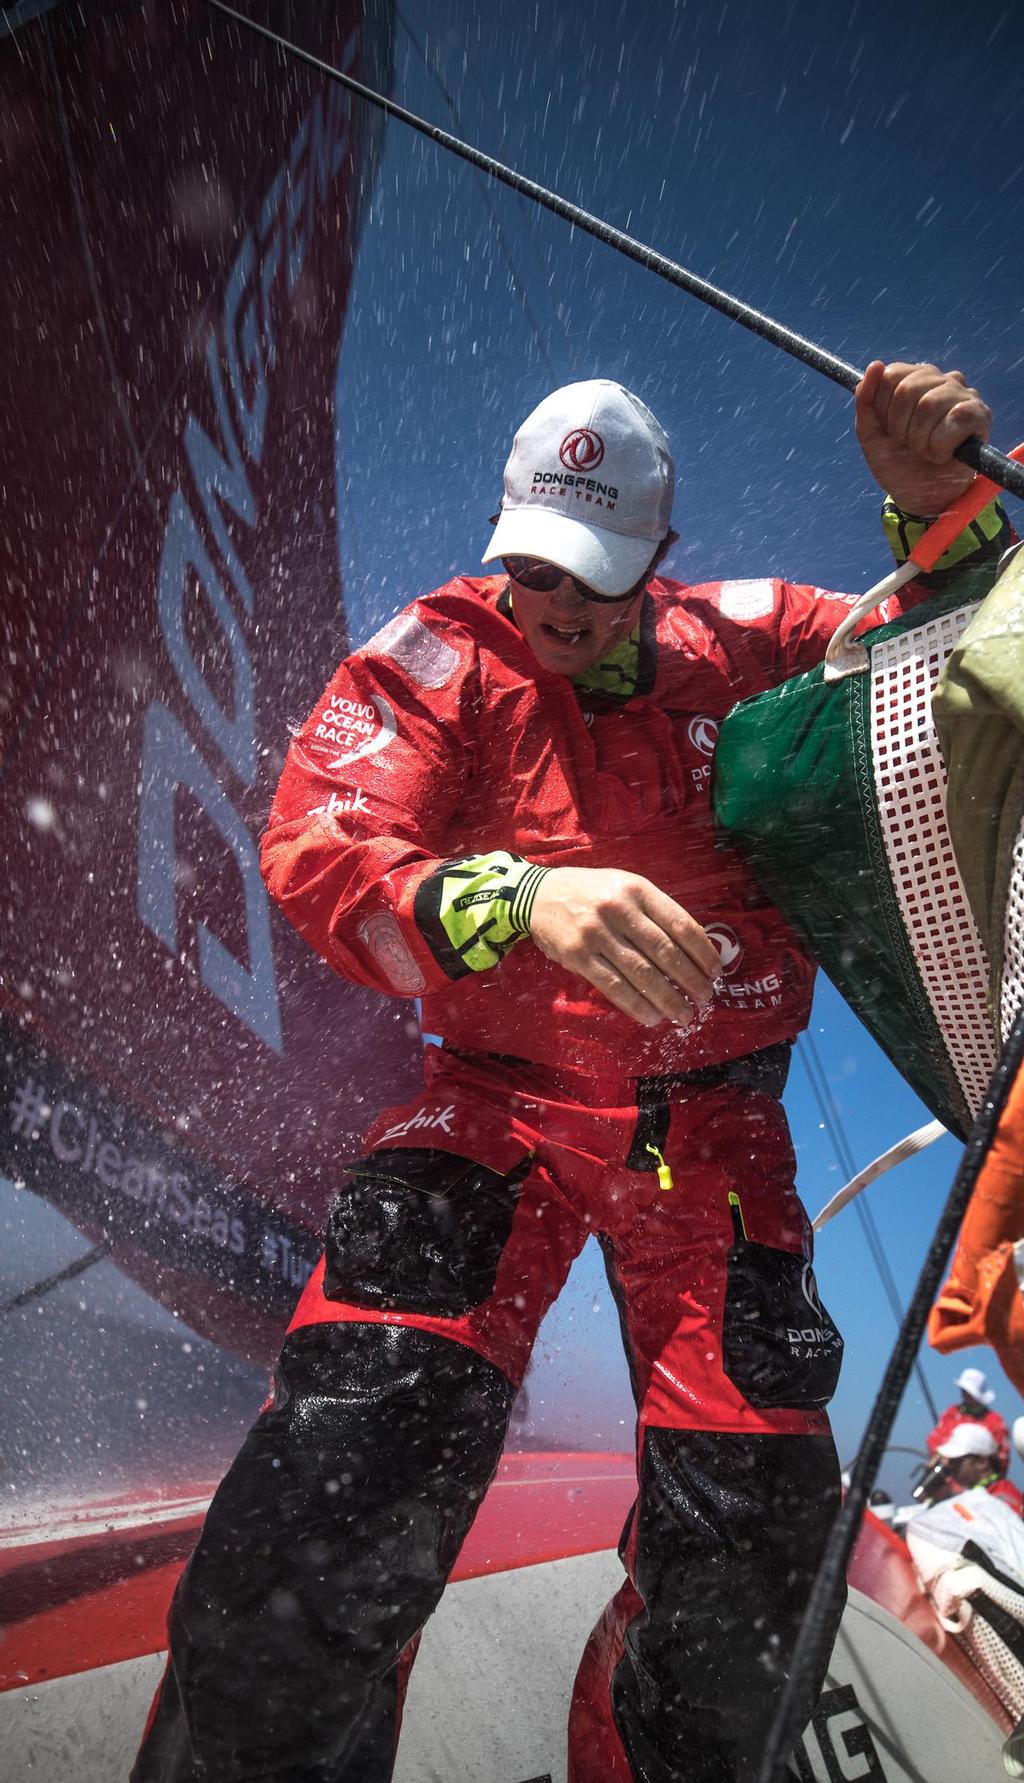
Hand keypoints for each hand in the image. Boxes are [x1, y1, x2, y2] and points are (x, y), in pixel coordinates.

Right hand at [528, 866, 720, 1026]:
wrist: (538, 895)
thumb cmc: (591, 892)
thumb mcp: (625, 887)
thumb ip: (655, 912)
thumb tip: (694, 950)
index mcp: (638, 889)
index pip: (680, 924)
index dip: (702, 952)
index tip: (715, 972)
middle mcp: (619, 909)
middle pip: (665, 952)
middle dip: (690, 980)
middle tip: (705, 999)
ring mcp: (596, 933)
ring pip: (642, 973)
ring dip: (668, 998)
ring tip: (684, 1014)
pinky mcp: (578, 955)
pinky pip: (614, 986)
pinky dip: (637, 1005)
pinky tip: (653, 1016)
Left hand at [855, 360, 991, 514]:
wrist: (919, 497)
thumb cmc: (897, 462)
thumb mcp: (870, 434)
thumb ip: (866, 401)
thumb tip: (875, 365)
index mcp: (914, 378)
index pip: (892, 374)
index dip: (884, 409)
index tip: (890, 430)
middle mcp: (940, 379)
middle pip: (907, 389)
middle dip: (900, 427)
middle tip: (909, 444)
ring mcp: (962, 394)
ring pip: (930, 404)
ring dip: (920, 440)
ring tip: (926, 450)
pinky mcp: (979, 413)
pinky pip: (955, 419)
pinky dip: (940, 446)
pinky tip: (942, 454)